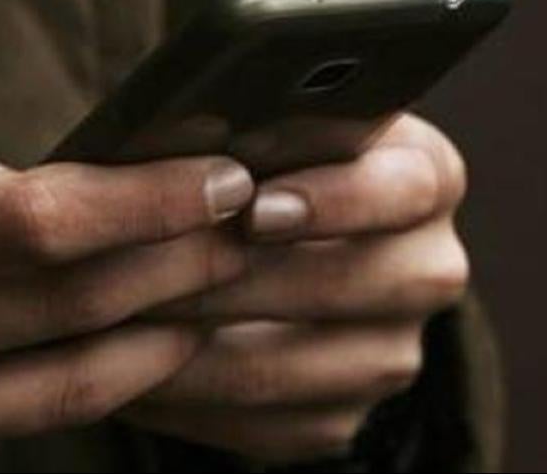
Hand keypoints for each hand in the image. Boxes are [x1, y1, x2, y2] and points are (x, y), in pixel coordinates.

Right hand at [0, 85, 253, 470]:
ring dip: (168, 332)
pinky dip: (95, 382)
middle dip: (190, 262)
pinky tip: (143, 340)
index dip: (145, 200)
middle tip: (271, 222)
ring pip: (69, 383)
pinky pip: (19, 421)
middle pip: (76, 307)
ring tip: (240, 286)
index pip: (31, 223)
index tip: (222, 174)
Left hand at [126, 115, 468, 463]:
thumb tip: (194, 130)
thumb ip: (250, 123)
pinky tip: (131, 366)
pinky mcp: (344, 418)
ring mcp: (392, 352)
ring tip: (117, 317)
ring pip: (293, 366)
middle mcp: (429, 267)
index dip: (334, 198)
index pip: (409, 187)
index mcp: (426, 176)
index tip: (255, 205)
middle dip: (235, 278)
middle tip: (150, 268)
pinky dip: (187, 398)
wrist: (262, 242)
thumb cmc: (252, 159)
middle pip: (350, 284)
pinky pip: (263, 424)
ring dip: (193, 346)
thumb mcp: (264, 123)